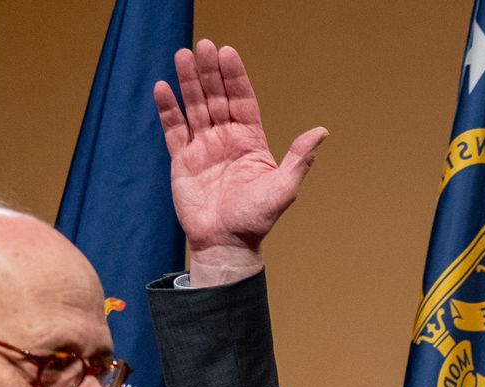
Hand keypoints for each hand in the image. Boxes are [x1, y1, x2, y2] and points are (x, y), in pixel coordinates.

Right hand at [154, 40, 326, 285]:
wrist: (226, 243)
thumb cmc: (256, 219)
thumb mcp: (284, 187)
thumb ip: (299, 157)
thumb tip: (321, 131)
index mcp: (251, 141)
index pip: (242, 100)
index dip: (235, 77)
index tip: (227, 53)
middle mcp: (227, 139)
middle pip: (217, 97)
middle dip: (210, 72)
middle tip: (203, 45)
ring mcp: (204, 148)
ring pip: (195, 107)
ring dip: (188, 82)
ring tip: (182, 56)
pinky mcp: (182, 160)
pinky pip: (174, 129)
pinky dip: (168, 109)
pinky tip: (163, 88)